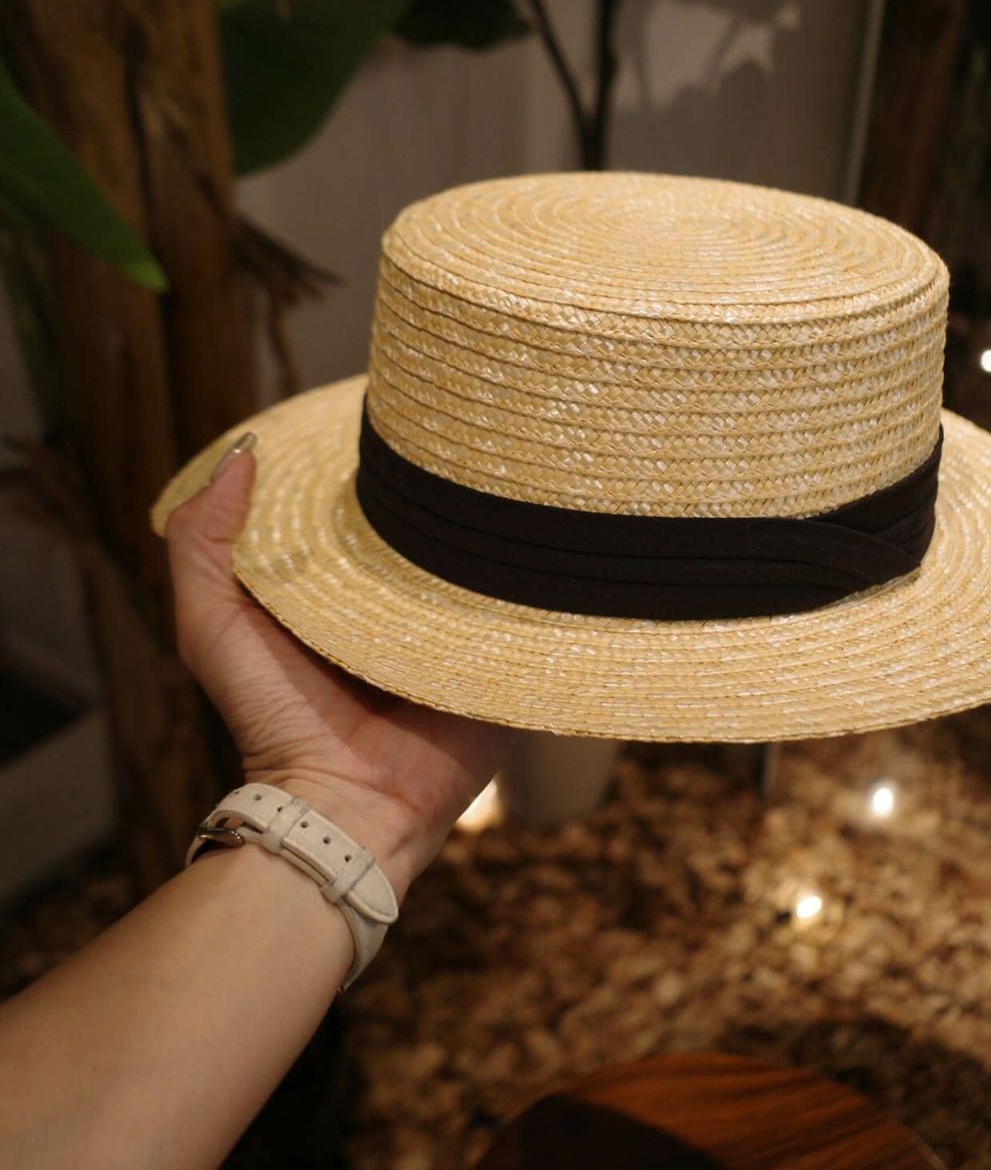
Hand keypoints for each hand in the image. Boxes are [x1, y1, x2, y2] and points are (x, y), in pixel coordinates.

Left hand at [164, 436, 514, 897]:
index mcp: (343, 586)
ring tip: (521, 476)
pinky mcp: (504, 662)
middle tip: (468, 441)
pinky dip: (540, 586)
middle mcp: (405, 603)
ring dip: (500, 533)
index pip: (366, 508)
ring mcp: (460, 631)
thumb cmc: (274, 717)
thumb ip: (202, 543)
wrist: (347, 806)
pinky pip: (532, 613)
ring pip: (488, 563)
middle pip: (433, 530)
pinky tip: (556, 539)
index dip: (374, 467)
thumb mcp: (214, 625)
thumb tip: (245, 452)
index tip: (390, 415)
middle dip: (446, 494)